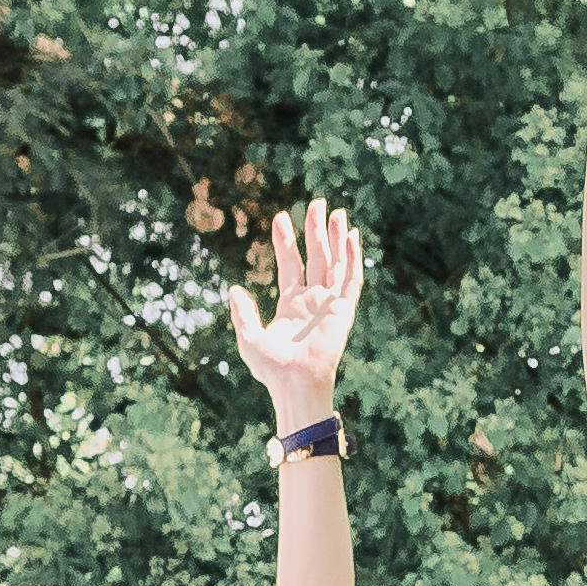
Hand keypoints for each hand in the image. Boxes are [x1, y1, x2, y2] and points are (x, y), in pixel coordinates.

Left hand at [225, 202, 362, 428]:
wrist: (295, 383)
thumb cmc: (272, 367)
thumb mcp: (249, 337)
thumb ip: (243, 313)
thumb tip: (234, 289)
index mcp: (291, 304)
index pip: (291, 264)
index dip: (287, 240)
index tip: (281, 217)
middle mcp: (313, 300)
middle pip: (317, 256)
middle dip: (316, 230)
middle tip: (317, 203)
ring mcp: (329, 303)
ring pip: (336, 262)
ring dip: (336, 237)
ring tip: (336, 211)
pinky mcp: (343, 309)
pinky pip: (350, 278)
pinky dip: (352, 257)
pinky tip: (352, 236)